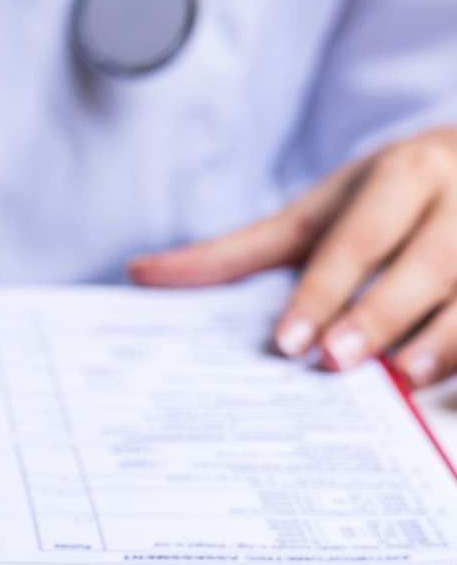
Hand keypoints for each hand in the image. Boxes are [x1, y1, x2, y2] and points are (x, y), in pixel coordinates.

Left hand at [129, 129, 456, 386]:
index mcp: (405, 173)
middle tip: (338, 362)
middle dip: (383, 313)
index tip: (290, 341)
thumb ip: (238, 250)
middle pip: (428, 262)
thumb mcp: (315, 212)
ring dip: (449, 338)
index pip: (359, 238)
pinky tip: (454, 392)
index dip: (326, 290)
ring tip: (405, 380)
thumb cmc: (384, 197)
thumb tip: (139, 274)